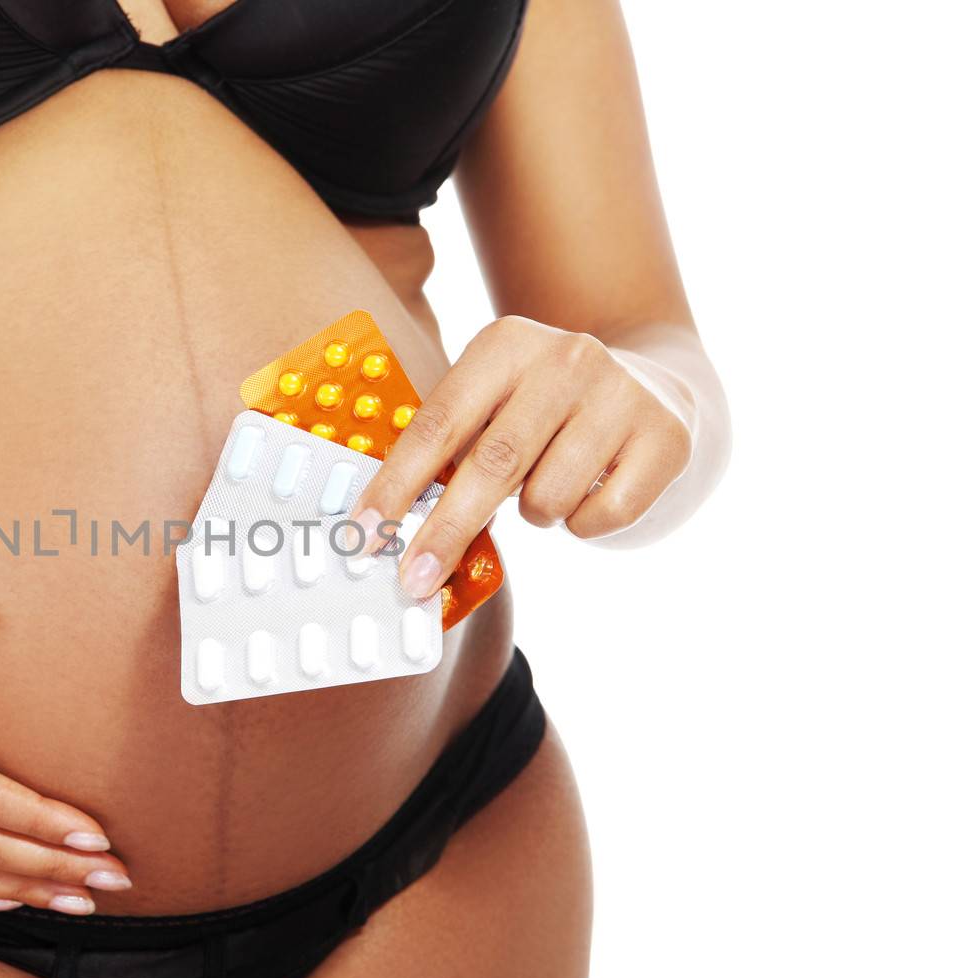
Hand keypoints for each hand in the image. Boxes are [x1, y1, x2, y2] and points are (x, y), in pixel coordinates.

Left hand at [354, 316, 693, 596]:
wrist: (658, 391)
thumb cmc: (543, 415)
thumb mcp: (493, 406)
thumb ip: (448, 452)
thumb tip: (385, 530)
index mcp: (505, 343)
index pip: (437, 424)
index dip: (396, 486)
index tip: (363, 536)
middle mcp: (567, 358)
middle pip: (490, 464)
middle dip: (445, 531)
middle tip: (412, 581)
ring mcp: (622, 395)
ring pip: (547, 498)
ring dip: (534, 514)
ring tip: (547, 487)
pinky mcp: (667, 438)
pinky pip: (601, 517)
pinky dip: (584, 524)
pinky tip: (593, 491)